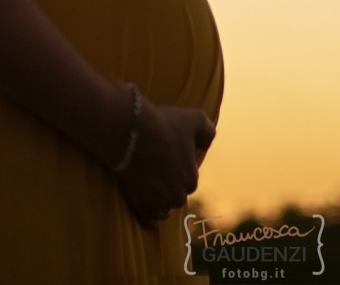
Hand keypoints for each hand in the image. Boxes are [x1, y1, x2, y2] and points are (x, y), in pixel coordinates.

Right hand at [115, 98, 215, 229]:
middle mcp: (176, 195)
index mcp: (190, 178)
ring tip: (149, 186)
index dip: (179, 169)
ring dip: (159, 201)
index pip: (189, 180)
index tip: (169, 159)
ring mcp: (156, 202)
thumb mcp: (196, 119)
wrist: (130, 131)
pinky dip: (148, 215)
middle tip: (157, 170)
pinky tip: (145, 205)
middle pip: (176, 196)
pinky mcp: (138, 204)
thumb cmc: (164, 124)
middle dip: (169, 186)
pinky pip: (148, 219)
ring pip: (162, 208)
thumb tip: (206, 145)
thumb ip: (208, 132)